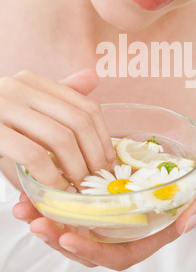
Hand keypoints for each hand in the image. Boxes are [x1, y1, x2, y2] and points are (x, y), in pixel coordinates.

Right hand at [0, 69, 114, 189]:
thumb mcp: (25, 110)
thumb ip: (57, 97)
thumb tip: (93, 79)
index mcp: (32, 81)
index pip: (86, 107)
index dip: (103, 139)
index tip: (109, 164)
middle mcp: (19, 87)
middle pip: (78, 122)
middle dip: (94, 158)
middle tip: (99, 183)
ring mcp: (3, 106)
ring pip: (60, 138)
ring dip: (76, 170)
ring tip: (80, 190)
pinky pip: (33, 155)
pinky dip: (51, 177)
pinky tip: (56, 192)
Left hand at [13, 126, 195, 269]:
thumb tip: (189, 224)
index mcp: (160, 229)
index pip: (123, 253)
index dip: (94, 251)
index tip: (67, 237)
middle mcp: (138, 220)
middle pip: (94, 241)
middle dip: (61, 235)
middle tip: (31, 218)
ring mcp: (128, 201)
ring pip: (87, 220)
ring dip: (55, 214)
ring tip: (26, 202)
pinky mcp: (121, 179)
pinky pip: (91, 192)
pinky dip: (68, 190)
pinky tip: (48, 177)